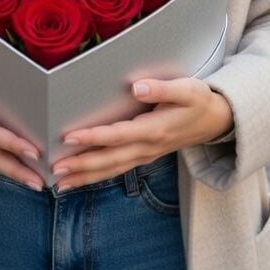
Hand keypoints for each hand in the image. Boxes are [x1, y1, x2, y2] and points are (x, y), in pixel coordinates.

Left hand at [51, 77, 233, 189]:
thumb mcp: (187, 90)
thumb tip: (136, 87)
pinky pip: (117, 169)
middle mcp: (148, 147)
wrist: (215, 121)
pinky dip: (96, 176)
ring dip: (85, 176)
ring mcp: (145, 155)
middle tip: (55, 169)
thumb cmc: (198, 101)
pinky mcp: (143, 157)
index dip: (94, 137)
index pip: (118, 135)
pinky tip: (79, 180)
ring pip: (111, 170)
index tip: (69, 137)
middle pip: (110, 160)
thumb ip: (162, 88)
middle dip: (81, 165)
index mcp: (155, 130)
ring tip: (59, 183)